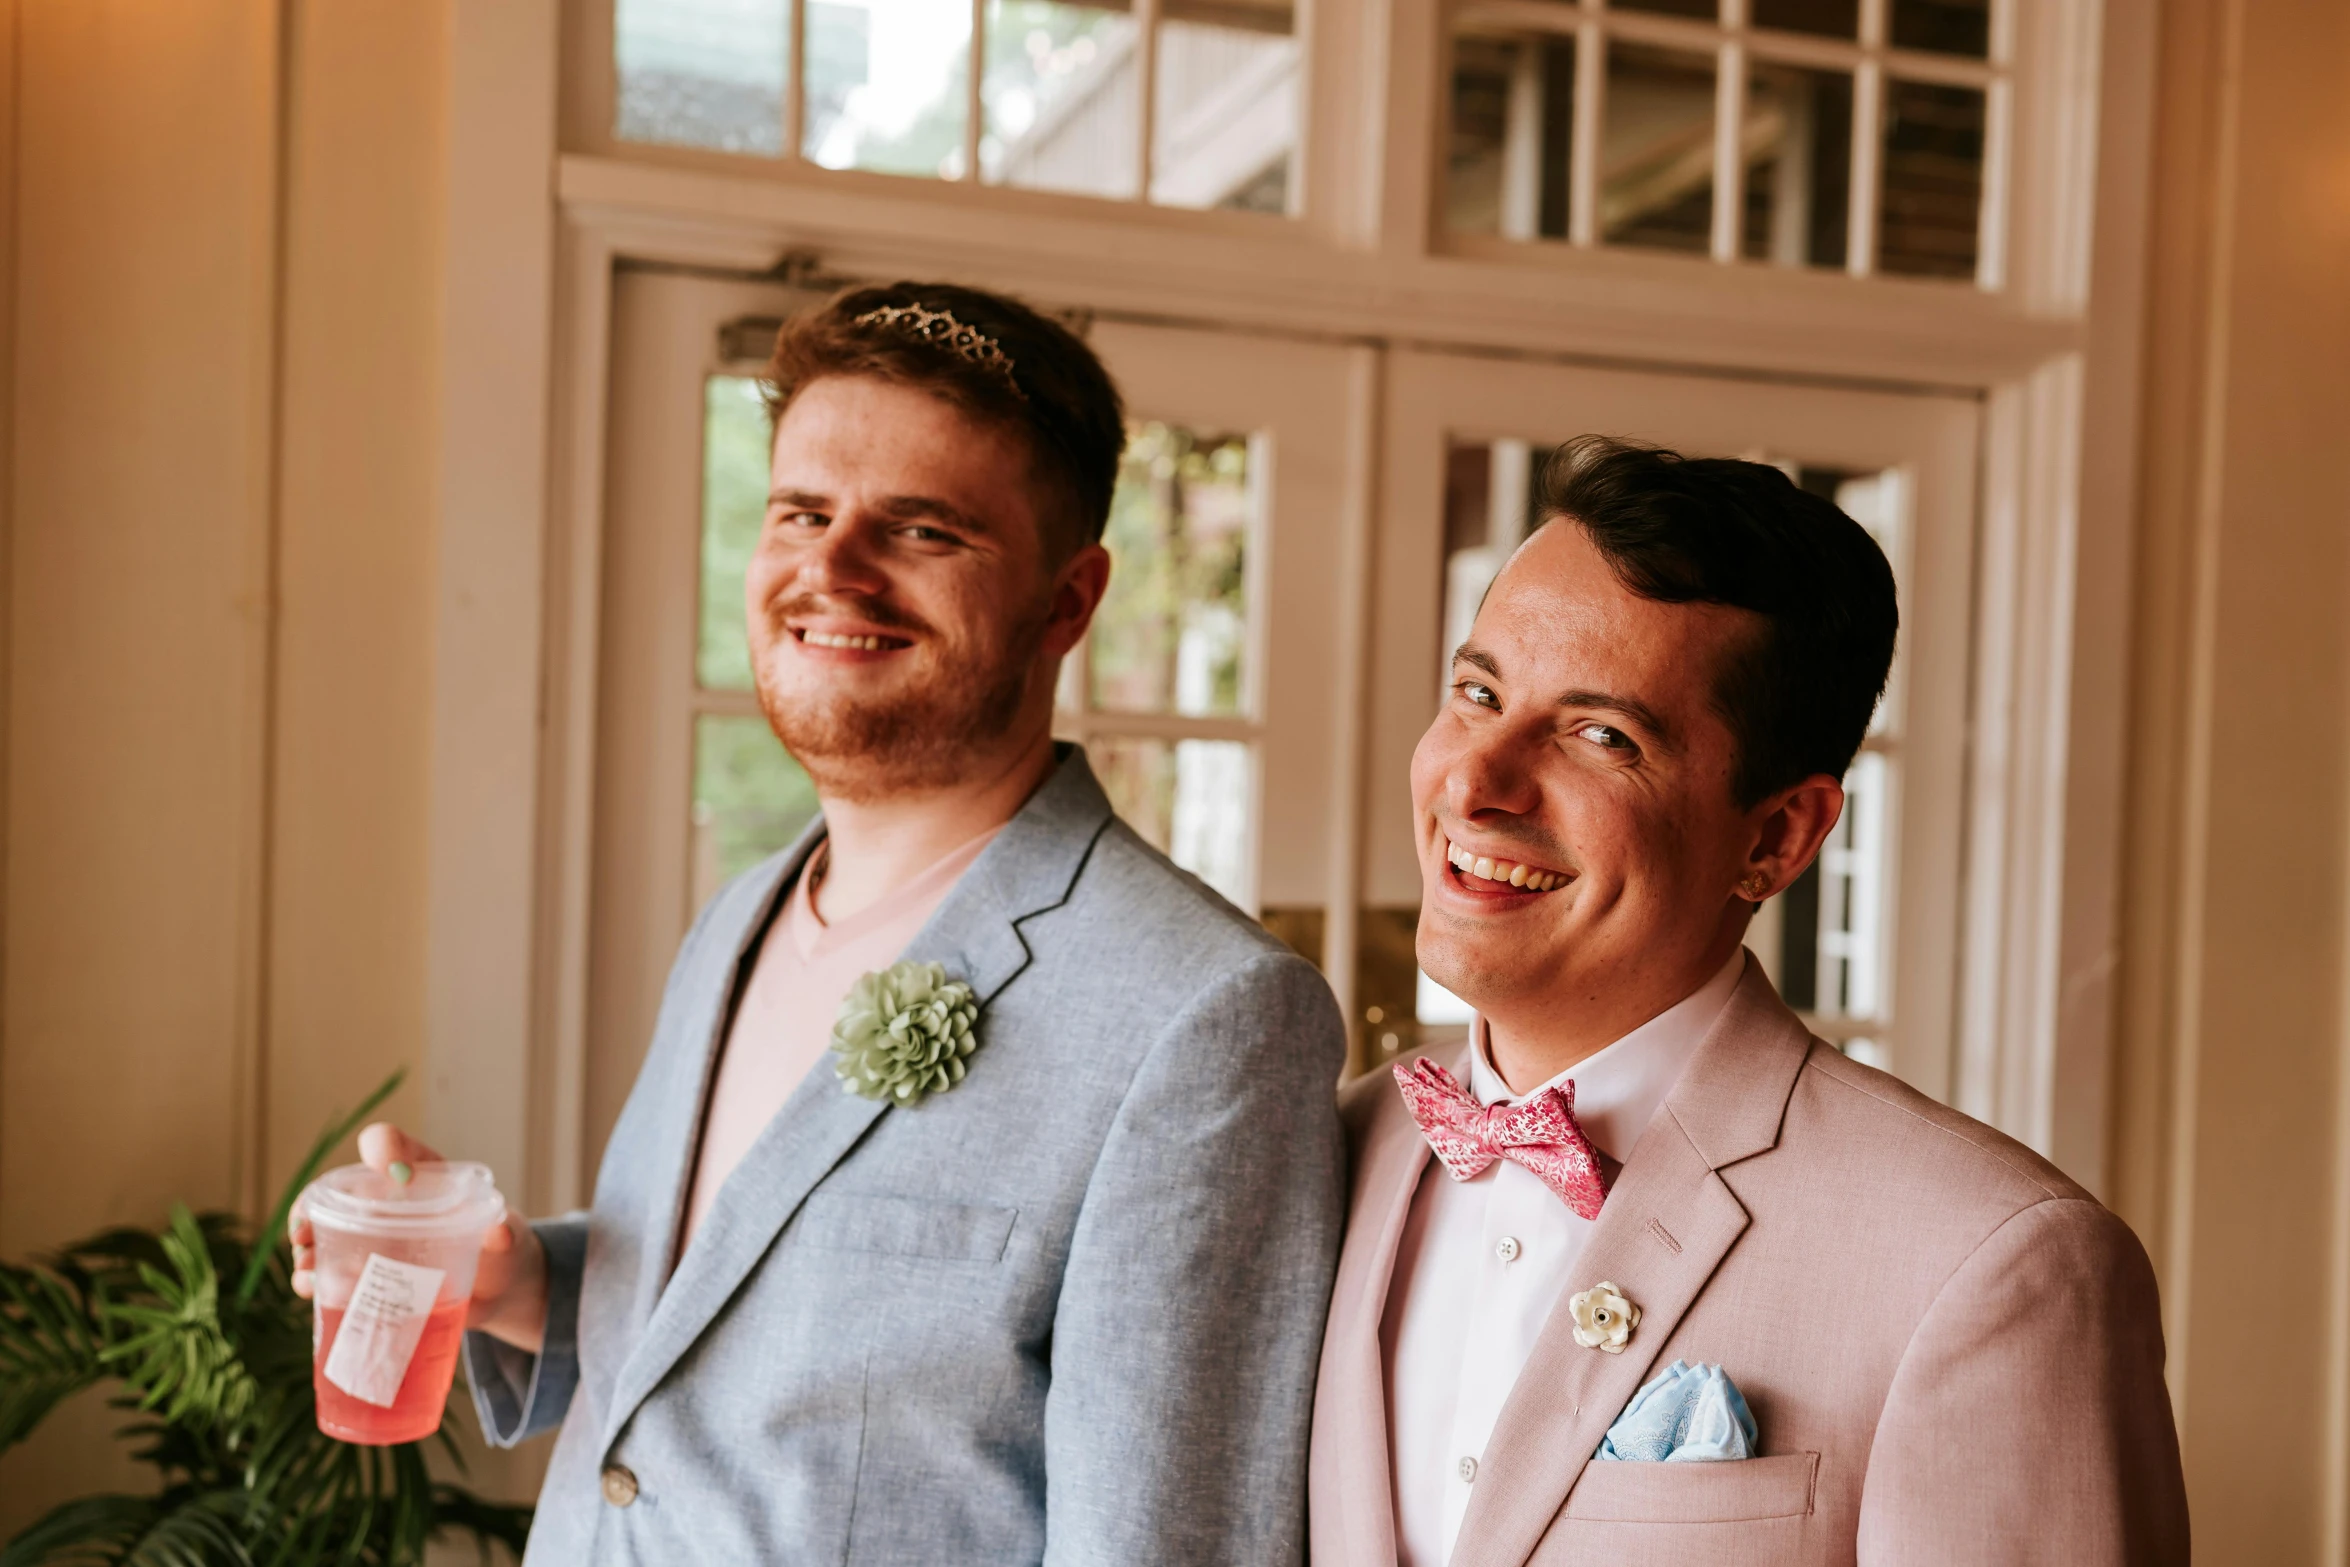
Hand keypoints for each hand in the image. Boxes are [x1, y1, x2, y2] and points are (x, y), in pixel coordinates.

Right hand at [289, 1123, 550, 1353]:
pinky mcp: (372, 1282)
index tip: (384, 1168)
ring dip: (309, 1252)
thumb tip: (500, 1232)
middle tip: (304, 1236)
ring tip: (307, 1270)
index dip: (380, 1149)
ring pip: (327, 1239)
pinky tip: (315, 1293)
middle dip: (312, 1211)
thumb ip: (504, 1236)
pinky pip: (334, 1280)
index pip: (390, 1146)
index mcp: (420, 1177)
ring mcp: (376, 1243)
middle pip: (338, 1196)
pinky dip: (318, 1285)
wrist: (502, 1290)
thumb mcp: (505, 1238)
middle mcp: (388, 1205)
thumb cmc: (502, 1247)